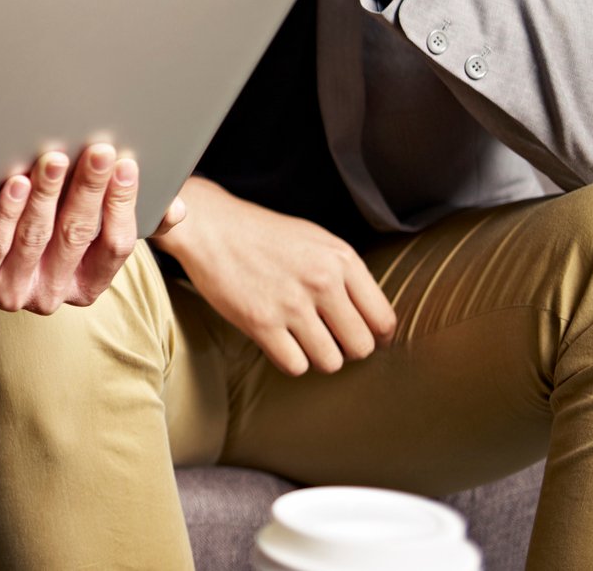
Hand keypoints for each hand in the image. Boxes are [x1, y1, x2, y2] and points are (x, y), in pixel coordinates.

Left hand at [0, 144, 185, 313]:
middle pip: (76, 236)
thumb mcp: (85, 228)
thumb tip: (175, 209)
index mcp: (87, 283)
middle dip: (88, 190)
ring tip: (53, 159)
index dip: (122, 205)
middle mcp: (53, 295)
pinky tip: (15, 184)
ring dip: (46, 195)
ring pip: (34, 239)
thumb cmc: (40, 228)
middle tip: (96, 151)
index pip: (115, 246)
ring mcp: (13, 292)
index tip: (126, 165)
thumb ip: (133, 218)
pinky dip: (6, 214)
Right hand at [155, 176, 395, 375]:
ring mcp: (291, 303)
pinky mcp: (261, 322)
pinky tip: (278, 340)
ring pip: (330, 362)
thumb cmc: (262, 234)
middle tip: (327, 338)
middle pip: (361, 347)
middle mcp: (322, 281)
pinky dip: (288, 360)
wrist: (209, 225)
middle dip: (346, 349)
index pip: (382, 320)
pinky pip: (295, 366)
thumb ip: (346, 275)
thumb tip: (371, 318)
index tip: (361, 337)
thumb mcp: (316, 241)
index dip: (376, 337)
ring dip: (317, 356)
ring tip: (300, 338)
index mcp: (341, 259)